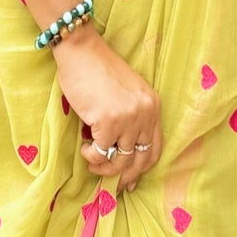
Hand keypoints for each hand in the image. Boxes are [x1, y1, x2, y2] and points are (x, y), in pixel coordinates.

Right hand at [51, 24, 162, 191]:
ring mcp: (128, 118)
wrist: (82, 51)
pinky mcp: (108, 121)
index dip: (142, 169)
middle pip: (140, 160)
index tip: (130, 180)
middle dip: (125, 177)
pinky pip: (101, 152)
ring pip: (120, 161)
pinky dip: (91, 156)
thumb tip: (121, 150)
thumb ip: (130, 117)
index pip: (154, 149)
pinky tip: (84, 148)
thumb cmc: (98, 70)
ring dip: (104, 169)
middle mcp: (145, 114)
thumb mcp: (126, 93)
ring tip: (92, 164)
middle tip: (111, 184)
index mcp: (153, 106)